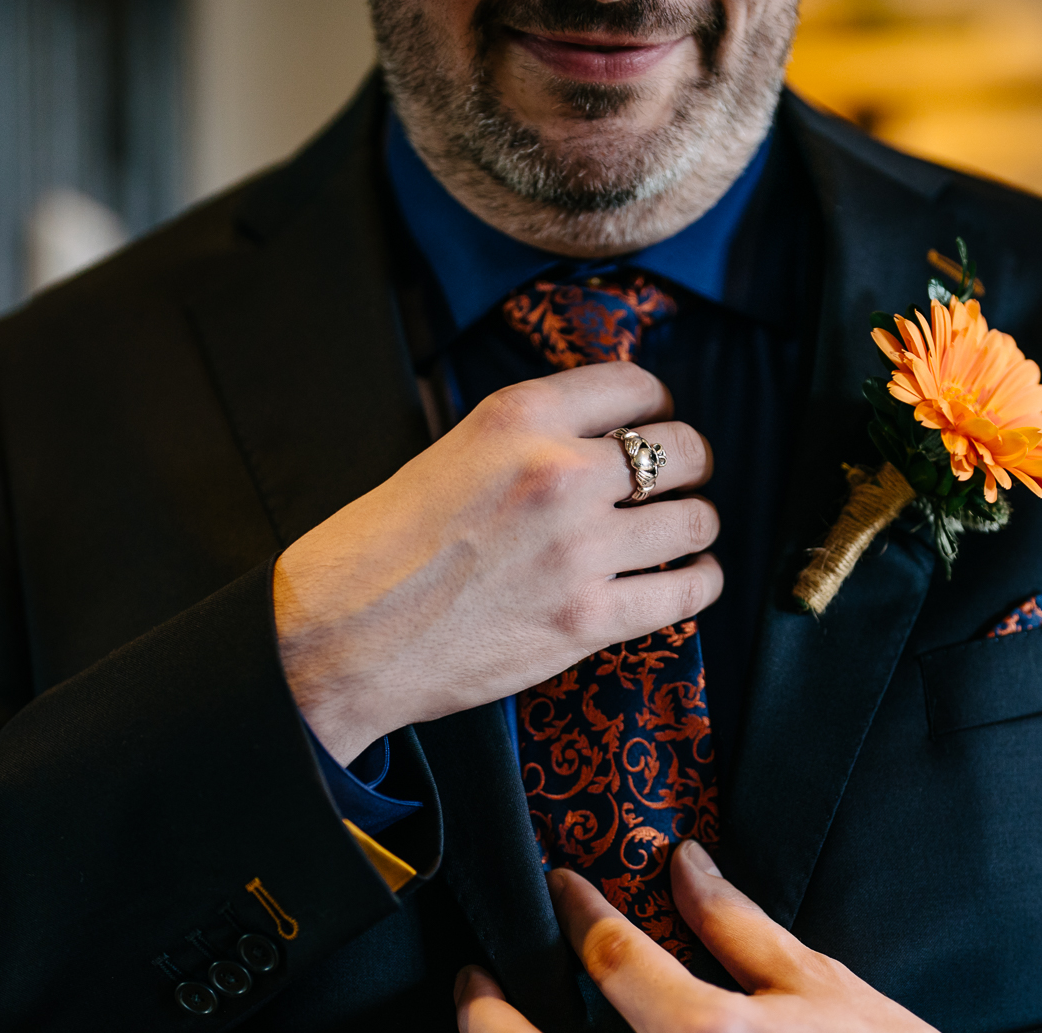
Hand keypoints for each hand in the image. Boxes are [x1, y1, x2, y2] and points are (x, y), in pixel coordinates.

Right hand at [273, 361, 720, 763]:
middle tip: (676, 482)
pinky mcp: (588, 619)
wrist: (341, 638)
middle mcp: (560, 473)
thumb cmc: (379, 551)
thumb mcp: (450, 454)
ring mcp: (580, 549)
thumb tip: (593, 440)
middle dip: (688, 465)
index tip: (654, 422)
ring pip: (695, 520)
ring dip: (695, 525)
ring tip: (681, 534)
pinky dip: (700, 582)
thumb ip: (526, 442)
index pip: (635, 385)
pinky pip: (688, 591)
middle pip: (681, 449)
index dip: (656, 405)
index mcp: (520, 419)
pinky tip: (692, 578)